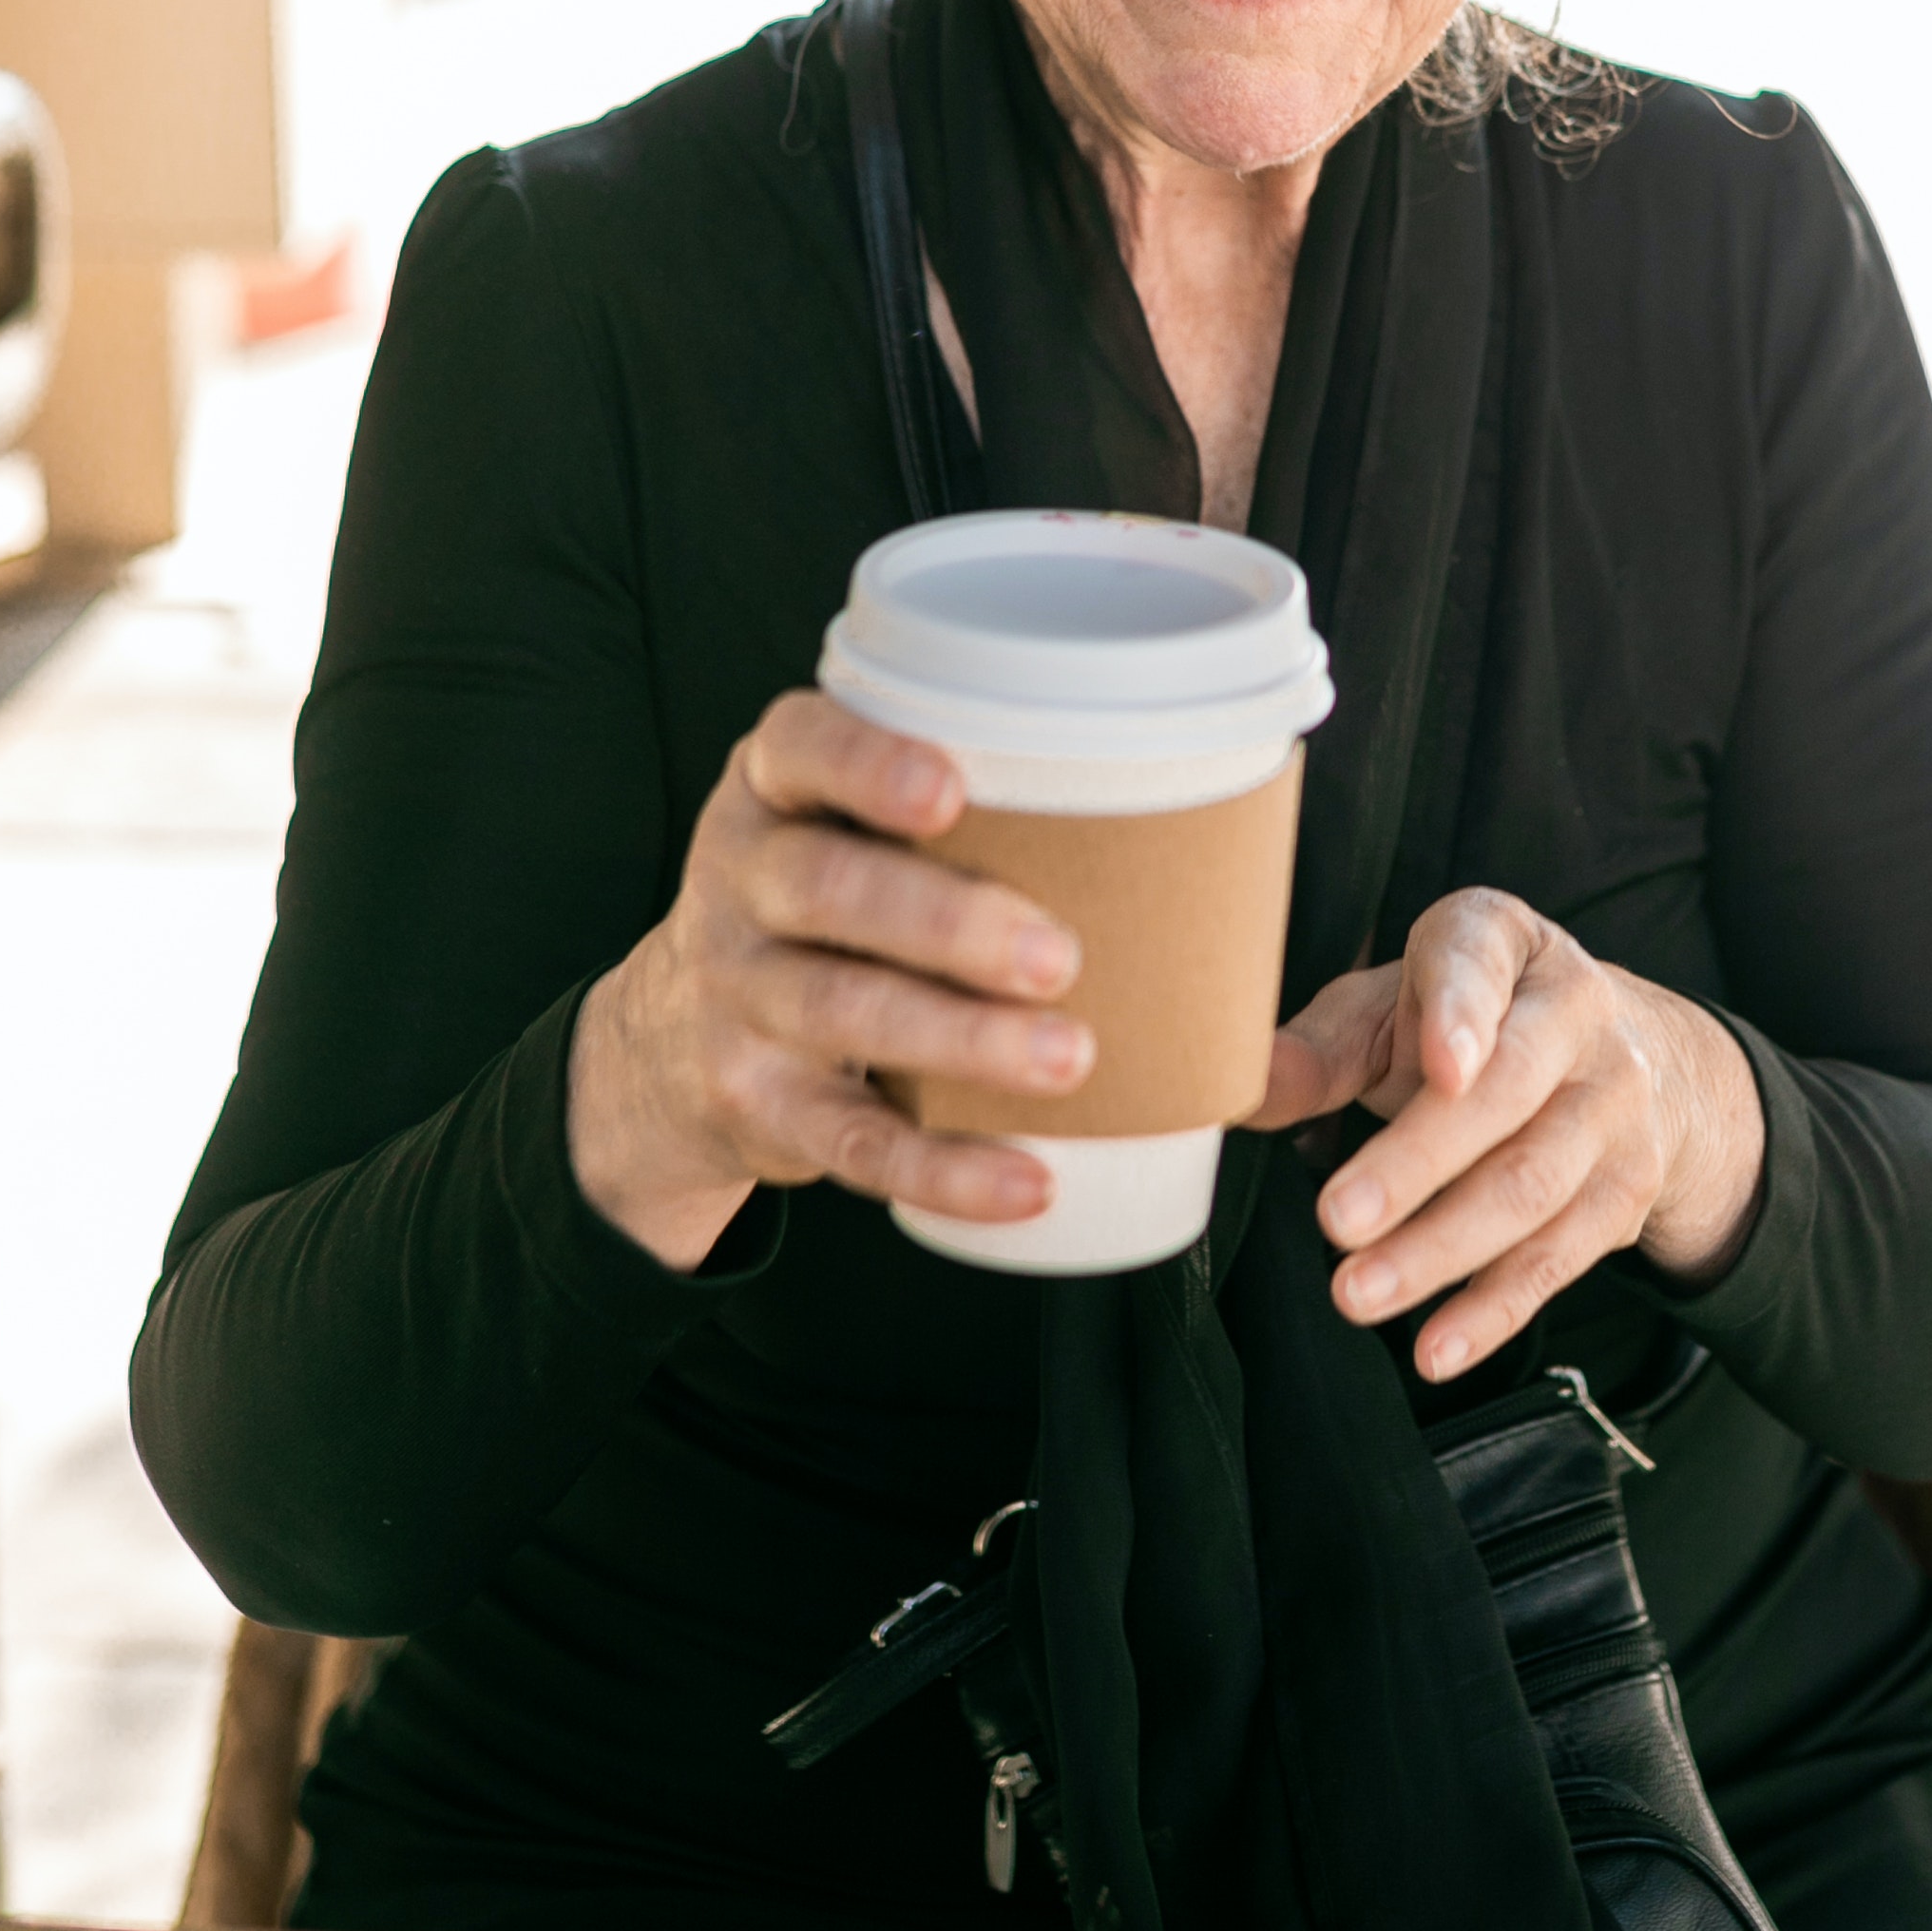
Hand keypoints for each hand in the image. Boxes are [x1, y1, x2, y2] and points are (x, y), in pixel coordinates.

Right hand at [565, 693, 1092, 1268]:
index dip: (866, 763)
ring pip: (839, 1010)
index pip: (799, 748)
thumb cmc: (836, 912)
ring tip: (1068, 1058)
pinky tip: (1028, 1182)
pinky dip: (943, 1168)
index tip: (952, 790)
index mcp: (776, 788)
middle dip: (945, 920)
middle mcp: (740, 879)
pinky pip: (850, 1141)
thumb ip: (1015, 849)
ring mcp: (737, 995)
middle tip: (1060, 956)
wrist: (668, 1043)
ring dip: (960, 1039)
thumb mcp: (862, 838)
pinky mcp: (759, 1103)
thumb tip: (1263, 986)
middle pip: (825, 887)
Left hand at [1256, 891, 1764, 1384]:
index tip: (1437, 1065)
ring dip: (1441, 1250)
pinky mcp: (1628, 1187)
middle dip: (1420, 1162)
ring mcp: (1615, 1103)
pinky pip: (1562, 1256)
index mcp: (1505, 943)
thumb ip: (1321, 1049)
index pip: (1482, 960)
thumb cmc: (1468, 1026)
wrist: (1625, 1056)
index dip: (1462, 1010)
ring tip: (1357, 1293)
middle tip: (1337, 1219)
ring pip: (1533, 1185)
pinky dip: (1494, 1308)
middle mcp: (1577, 1013)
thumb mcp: (1393, 1012)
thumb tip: (1241, 1085)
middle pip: (1507, 1092)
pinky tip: (1436, 1347)